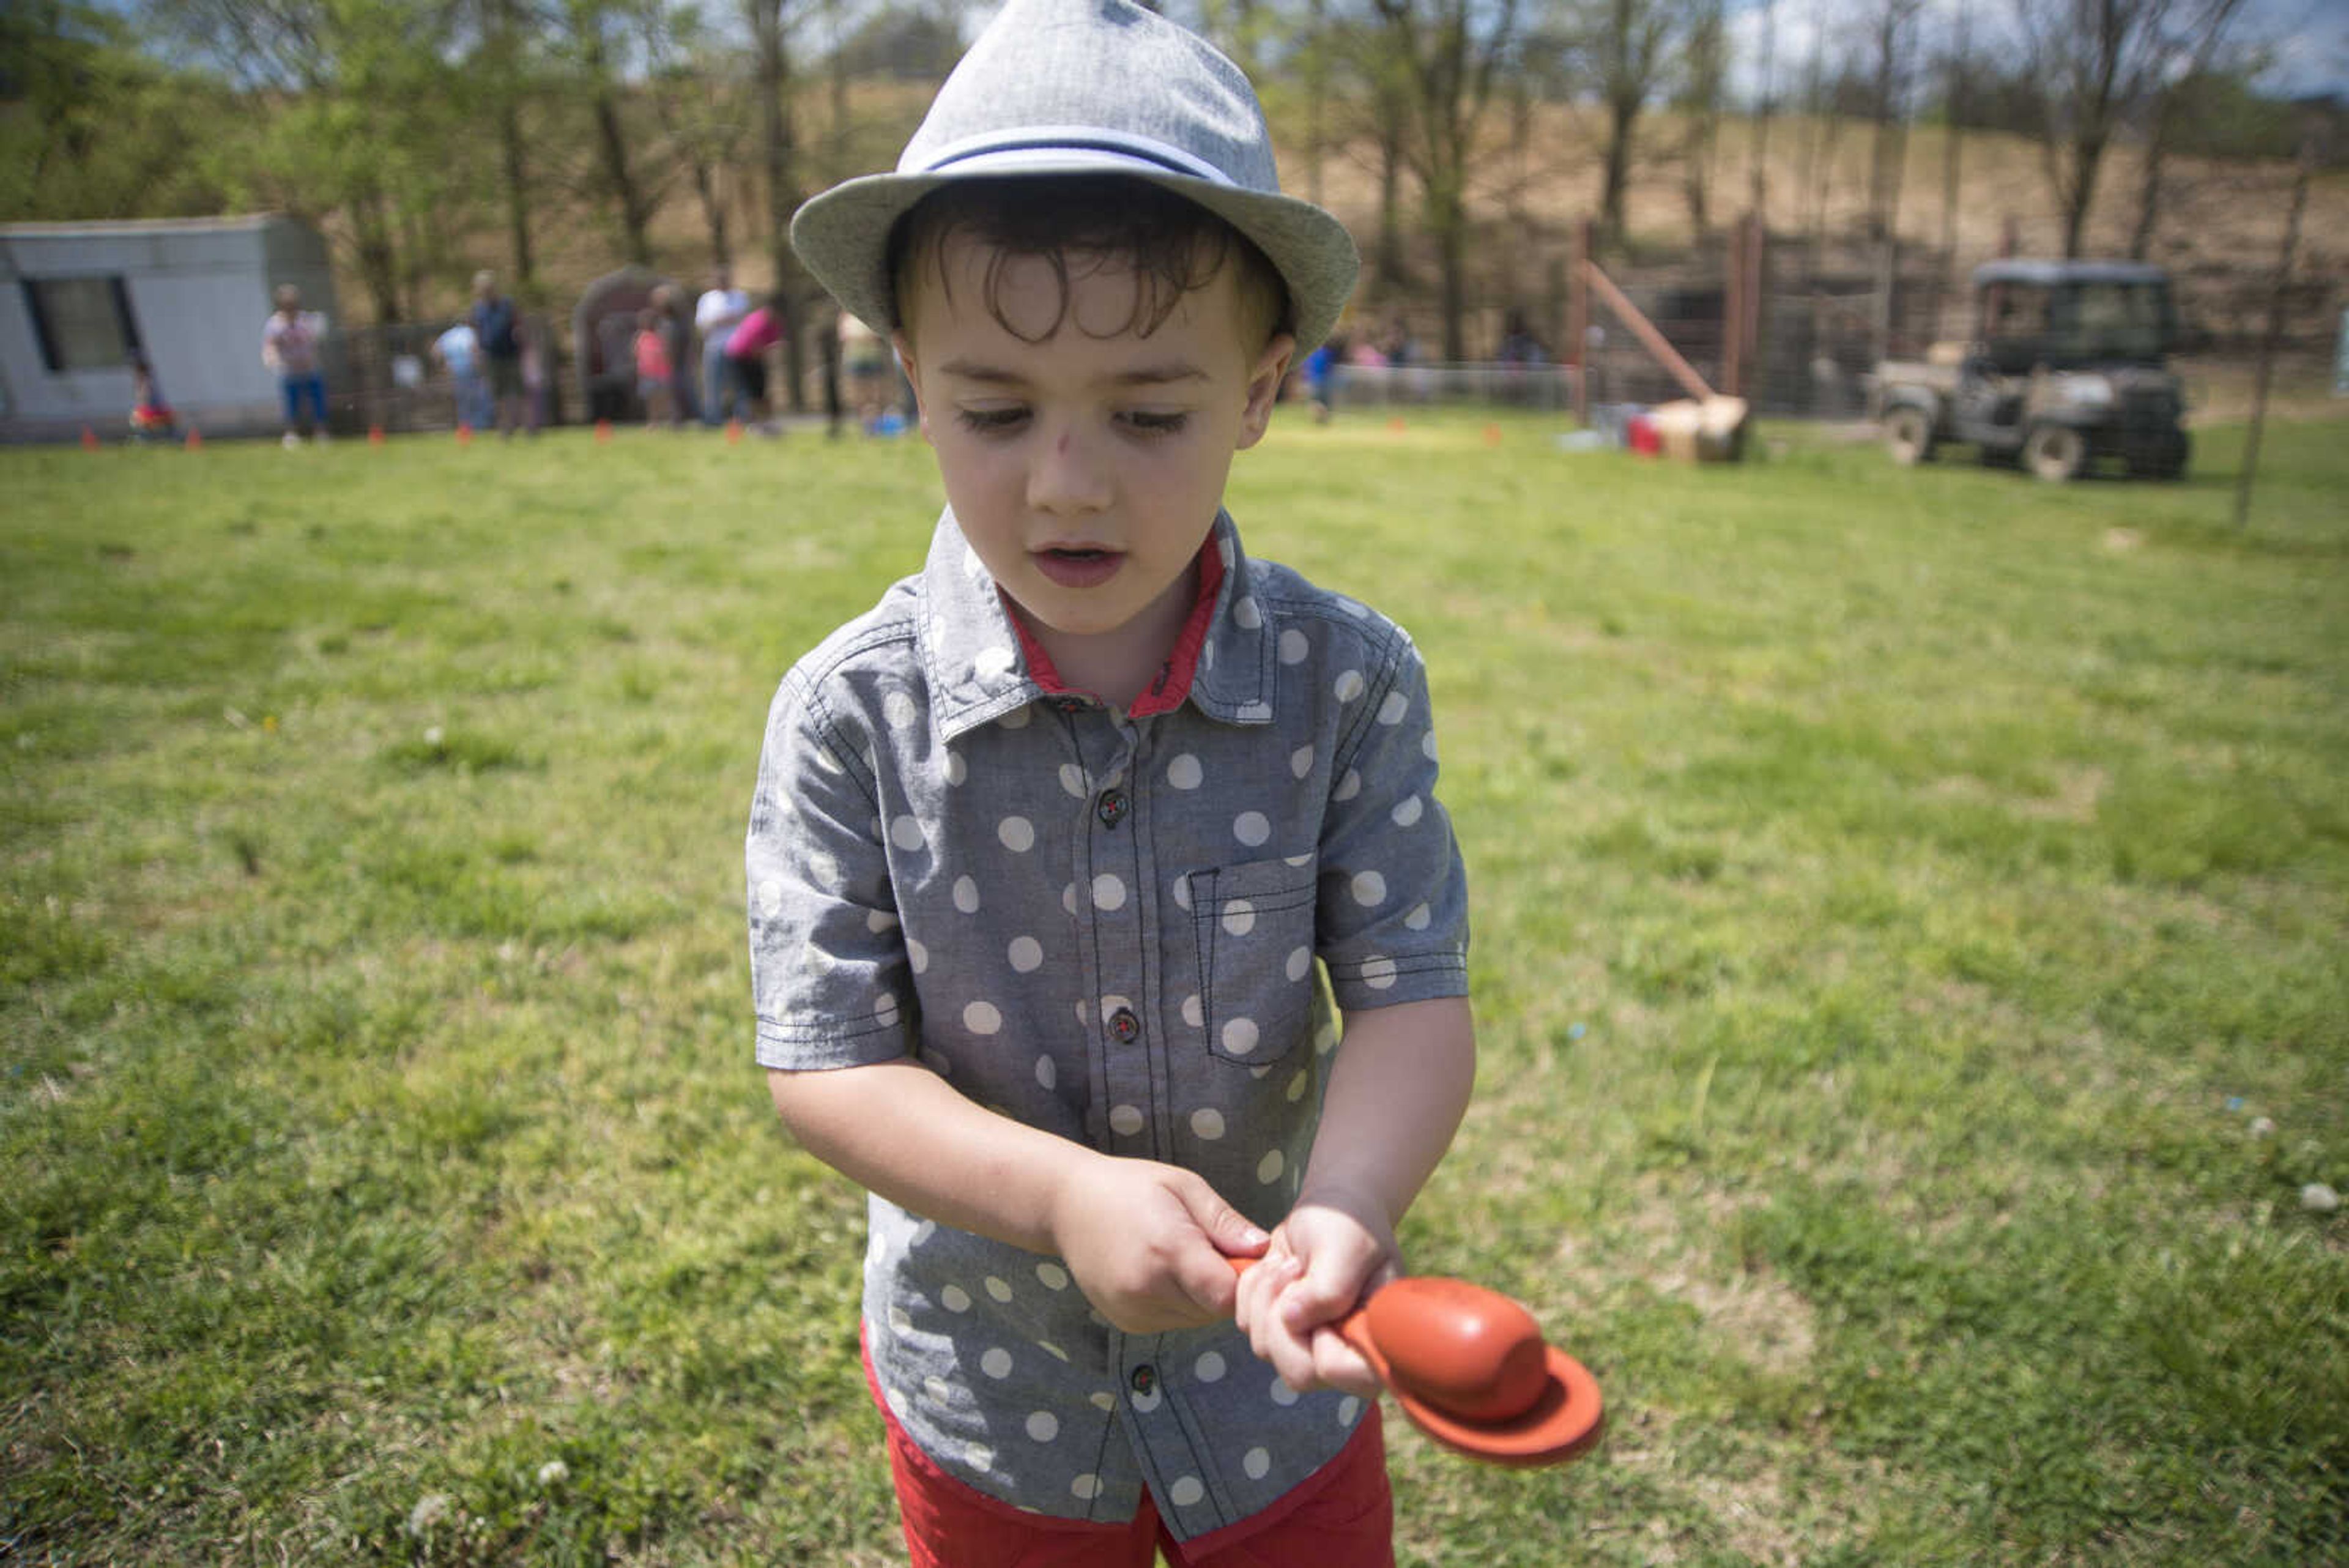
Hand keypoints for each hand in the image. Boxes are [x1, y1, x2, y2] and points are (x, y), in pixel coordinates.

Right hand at [1048, 1157, 1266, 1334]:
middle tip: (1216, 1250)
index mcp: (1167, 1250)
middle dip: (1227, 1286)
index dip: (1248, 1280)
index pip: (1229, 1294)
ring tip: (1187, 1258)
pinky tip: (1165, 1272)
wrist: (1067, 1205)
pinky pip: (1174, 1322)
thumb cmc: (1132, 1186)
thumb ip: (1225, 1222)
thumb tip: (1264, 1249)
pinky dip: (1181, 1304)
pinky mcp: (1127, 1322)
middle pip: (1216, 1310)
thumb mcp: (1184, 1186)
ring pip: (1197, 1320)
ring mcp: (1133, 1310)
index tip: (1245, 1256)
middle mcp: (1148, 1289)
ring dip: (1204, 1297)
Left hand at [1233, 1193, 1397, 1398]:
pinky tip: (1275, 1269)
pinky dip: (1252, 1291)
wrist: (1333, 1209)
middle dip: (1283, 1315)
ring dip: (1266, 1296)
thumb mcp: (1347, 1247)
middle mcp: (1345, 1357)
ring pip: (1265, 1348)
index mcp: (1375, 1344)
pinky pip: (1247, 1326)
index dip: (1320, 1338)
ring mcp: (1310, 1348)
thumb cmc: (1351, 1225)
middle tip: (1296, 1270)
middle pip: (1297, 1373)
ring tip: (1290, 1264)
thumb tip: (1292, 1322)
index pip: (1338, 1372)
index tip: (1323, 1294)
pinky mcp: (1280, 1333)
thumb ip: (1328, 1290)